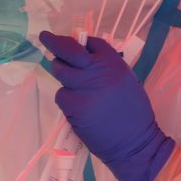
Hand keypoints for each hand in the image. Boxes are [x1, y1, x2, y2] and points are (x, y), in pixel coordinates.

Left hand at [39, 31, 174, 180]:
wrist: (135, 143)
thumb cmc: (133, 114)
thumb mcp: (126, 81)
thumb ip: (107, 67)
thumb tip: (85, 57)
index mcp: (114, 64)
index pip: (92, 42)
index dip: (81, 42)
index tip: (74, 42)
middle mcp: (97, 72)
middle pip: (68, 50)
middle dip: (53, 42)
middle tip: (45, 37)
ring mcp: (83, 88)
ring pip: (60, 72)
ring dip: (61, 74)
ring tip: (71, 84)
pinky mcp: (72, 105)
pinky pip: (61, 95)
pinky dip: (66, 99)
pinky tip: (78, 108)